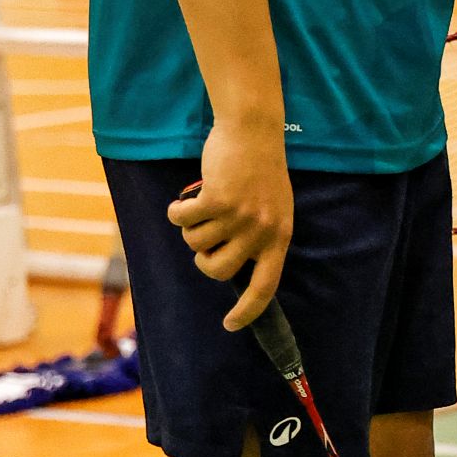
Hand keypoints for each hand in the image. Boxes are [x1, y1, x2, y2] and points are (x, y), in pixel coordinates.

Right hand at [167, 117, 292, 328]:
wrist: (253, 130)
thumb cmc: (259, 168)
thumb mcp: (272, 207)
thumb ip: (258, 236)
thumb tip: (232, 267)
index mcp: (279, 237)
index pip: (265, 286)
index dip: (248, 311)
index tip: (231, 325)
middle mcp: (261, 231)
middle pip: (217, 270)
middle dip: (202, 259)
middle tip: (203, 238)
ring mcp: (239, 216)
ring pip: (195, 243)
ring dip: (190, 228)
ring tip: (201, 207)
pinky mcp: (216, 200)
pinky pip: (183, 220)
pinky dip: (177, 212)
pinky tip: (184, 200)